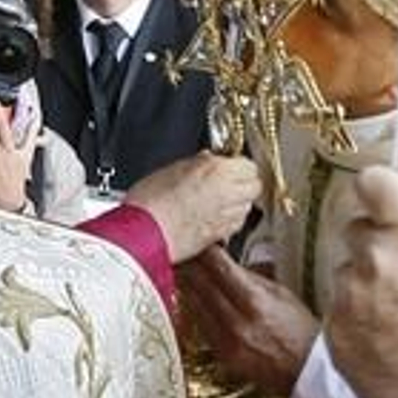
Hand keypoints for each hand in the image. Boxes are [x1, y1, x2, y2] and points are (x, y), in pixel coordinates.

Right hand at [124, 152, 260, 263]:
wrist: (142, 235)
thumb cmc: (150, 203)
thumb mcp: (171, 169)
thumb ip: (198, 163)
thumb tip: (207, 160)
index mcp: (218, 171)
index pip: (249, 164)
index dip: (238, 164)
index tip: (229, 165)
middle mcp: (228, 194)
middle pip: (255, 186)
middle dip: (245, 183)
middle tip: (228, 181)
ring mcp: (226, 217)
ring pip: (247, 206)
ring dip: (238, 202)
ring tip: (217, 199)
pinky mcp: (220, 237)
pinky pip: (236, 224)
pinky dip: (229, 220)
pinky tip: (211, 216)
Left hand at [178, 246, 316, 395]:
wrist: (308, 372)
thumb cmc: (299, 328)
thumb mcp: (282, 293)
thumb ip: (251, 275)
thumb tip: (224, 259)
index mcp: (254, 300)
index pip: (217, 266)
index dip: (203, 249)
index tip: (197, 237)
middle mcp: (236, 320)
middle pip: (198, 283)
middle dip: (188, 263)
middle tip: (181, 249)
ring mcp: (225, 340)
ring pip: (192, 303)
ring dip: (186, 284)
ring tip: (183, 268)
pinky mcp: (220, 355)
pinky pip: (198, 325)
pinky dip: (194, 308)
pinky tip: (192, 297)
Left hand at [325, 166, 397, 397]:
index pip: (375, 180)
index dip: (378, 189)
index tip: (379, 196)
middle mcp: (375, 255)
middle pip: (356, 230)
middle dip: (375, 247)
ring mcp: (349, 292)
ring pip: (347, 274)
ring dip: (364, 288)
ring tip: (397, 319)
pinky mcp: (333, 327)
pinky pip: (339, 310)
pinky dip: (355, 321)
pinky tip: (383, 339)